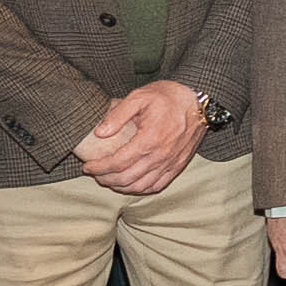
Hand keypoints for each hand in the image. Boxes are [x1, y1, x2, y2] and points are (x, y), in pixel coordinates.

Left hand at [75, 80, 210, 196]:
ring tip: (109, 180)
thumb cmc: (168, 97)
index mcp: (149, 140)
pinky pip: (157, 186)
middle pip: (127, 178)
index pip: (118, 162)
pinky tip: (131, 184)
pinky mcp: (177, 166)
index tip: (87, 166)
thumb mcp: (139, 97)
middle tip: (95, 174)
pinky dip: (140, 189)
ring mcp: (170, 163)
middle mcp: (160, 156)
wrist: (198, 101)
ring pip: (140, 186)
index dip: (99, 167)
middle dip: (106, 179)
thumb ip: (118, 115)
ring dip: (121, 187)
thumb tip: (100, 133)